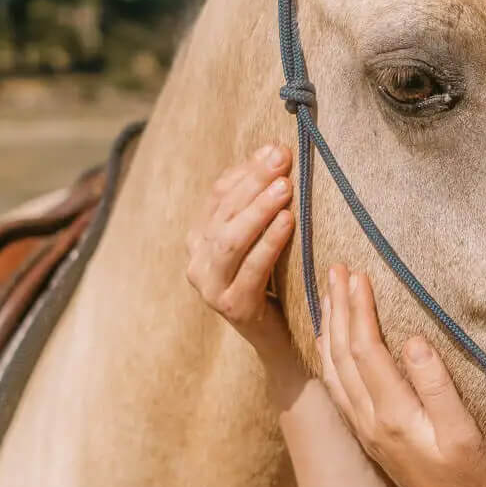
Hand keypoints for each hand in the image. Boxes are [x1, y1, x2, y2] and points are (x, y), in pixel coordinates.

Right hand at [186, 143, 299, 373]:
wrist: (280, 338)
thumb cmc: (277, 280)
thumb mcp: (265, 236)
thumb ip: (263, 201)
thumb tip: (275, 150)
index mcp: (200, 238)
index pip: (219, 194)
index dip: (246, 170)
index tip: (275, 148)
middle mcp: (198, 261)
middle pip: (223, 213)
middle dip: (253, 183)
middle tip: (282, 159)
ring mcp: (211, 286)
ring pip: (229, 240)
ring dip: (258, 210)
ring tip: (284, 188)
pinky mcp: (232, 307)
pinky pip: (251, 269)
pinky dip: (269, 242)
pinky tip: (288, 222)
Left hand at [318, 264, 485, 486]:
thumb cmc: (473, 476)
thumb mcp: (464, 431)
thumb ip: (437, 385)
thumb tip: (412, 341)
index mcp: (391, 415)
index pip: (366, 350)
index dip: (359, 310)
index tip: (358, 274)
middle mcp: (369, 422)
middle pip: (342, 355)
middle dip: (338, 309)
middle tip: (335, 269)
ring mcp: (365, 431)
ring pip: (334, 371)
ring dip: (329, 329)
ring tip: (328, 295)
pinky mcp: (370, 437)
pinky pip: (337, 388)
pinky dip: (329, 357)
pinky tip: (330, 343)